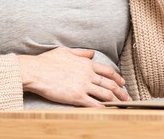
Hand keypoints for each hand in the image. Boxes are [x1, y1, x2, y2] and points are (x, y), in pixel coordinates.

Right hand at [17, 47, 131, 106]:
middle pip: (110, 84)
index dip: (117, 78)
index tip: (123, 83)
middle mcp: (88, 74)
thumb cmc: (47, 61)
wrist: (35, 71)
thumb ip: (81, 53)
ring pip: (106, 94)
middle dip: (121, 92)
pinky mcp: (76, 97)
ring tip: (122, 106)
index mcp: (86, 63)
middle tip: (128, 98)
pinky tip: (109, 111)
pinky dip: (104, 108)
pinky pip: (94, 104)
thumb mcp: (66, 51)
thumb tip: (92, 53)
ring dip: (116, 101)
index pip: (108, 71)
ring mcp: (83, 85)